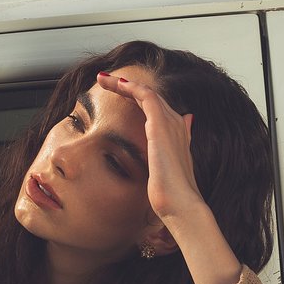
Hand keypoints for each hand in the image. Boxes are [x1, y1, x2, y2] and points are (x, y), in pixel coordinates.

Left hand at [96, 71, 203, 223]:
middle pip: (149, 96)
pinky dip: (130, 87)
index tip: (118, 94)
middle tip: (105, 81)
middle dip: (127, 87)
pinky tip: (115, 84)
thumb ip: (169, 152)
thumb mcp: (167, 171)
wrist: (180, 204)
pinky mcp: (160, 124)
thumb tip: (179, 135)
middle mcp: (176, 123)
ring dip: (123, 83)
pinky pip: (145, 95)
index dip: (136, 98)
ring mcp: (170, 122)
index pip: (155, 108)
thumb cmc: (171, 195)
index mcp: (178, 133)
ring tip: (103, 79)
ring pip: (146, 92)